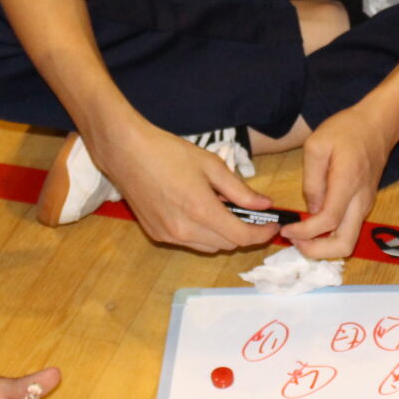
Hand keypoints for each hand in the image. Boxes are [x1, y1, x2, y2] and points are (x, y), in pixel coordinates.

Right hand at [91, 118, 276, 252]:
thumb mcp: (211, 165)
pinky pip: (189, 242)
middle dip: (244, 233)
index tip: (273, 225)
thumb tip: (265, 204)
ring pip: (209, 246)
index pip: (243, 237)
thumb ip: (240, 190)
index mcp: (201, 211)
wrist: (126, 152)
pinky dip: (201, 233)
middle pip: (228, 244)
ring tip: (222, 209)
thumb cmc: (168, 152)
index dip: (263, 234)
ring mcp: (168, 235)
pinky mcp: (156, 234)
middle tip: (250, 214)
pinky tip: (198, 211)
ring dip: (223, 235)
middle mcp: (185, 230)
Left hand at [283, 105, 393, 259]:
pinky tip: (314, 225)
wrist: (378, 125)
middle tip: (295, 242)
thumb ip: (312, 179)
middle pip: (345, 244)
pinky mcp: (365, 204)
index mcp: (347, 184)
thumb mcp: (317, 144)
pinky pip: (349, 229)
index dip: (304, 232)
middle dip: (317, 252)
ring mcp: (365, 205)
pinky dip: (331, 236)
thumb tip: (311, 208)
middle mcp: (360, 201)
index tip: (286, 230)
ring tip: (301, 235)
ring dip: (324, 246)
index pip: (327, 221)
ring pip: (349, 241)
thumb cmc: (347, 129)